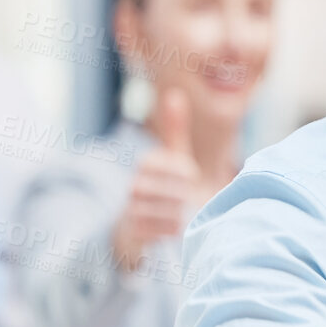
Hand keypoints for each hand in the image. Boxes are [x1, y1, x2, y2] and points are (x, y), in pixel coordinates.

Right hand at [111, 87, 203, 270]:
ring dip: (178, 211)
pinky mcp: (134, 232)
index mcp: (145, 165)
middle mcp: (134, 187)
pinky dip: (171, 229)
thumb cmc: (167, 185)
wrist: (146, 223)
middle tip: (192, 196)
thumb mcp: (172, 158)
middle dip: (180, 193)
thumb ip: (175, 130)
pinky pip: (155, 230)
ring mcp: (132, 210)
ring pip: (160, 210)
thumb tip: (175, 94)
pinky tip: (180, 226)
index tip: (193, 175)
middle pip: (159, 189)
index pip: (157, 163)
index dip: (178, 169)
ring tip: (187, 211)